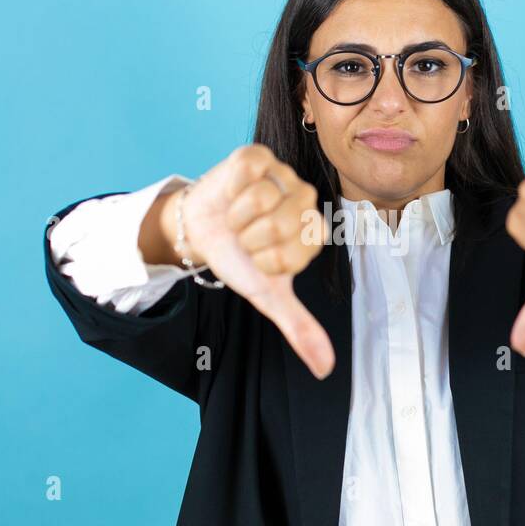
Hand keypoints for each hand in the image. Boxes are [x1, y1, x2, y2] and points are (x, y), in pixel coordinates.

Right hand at [162, 144, 334, 378]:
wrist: (201, 231)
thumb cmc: (240, 260)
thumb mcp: (267, 295)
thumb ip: (299, 328)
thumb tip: (324, 369)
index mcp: (313, 233)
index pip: (292, 253)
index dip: (265, 262)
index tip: (258, 260)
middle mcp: (305, 200)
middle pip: (280, 222)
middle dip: (250, 239)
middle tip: (245, 238)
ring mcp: (283, 174)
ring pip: (262, 196)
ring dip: (237, 216)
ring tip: (236, 218)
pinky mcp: (258, 156)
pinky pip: (247, 172)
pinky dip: (230, 190)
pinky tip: (230, 195)